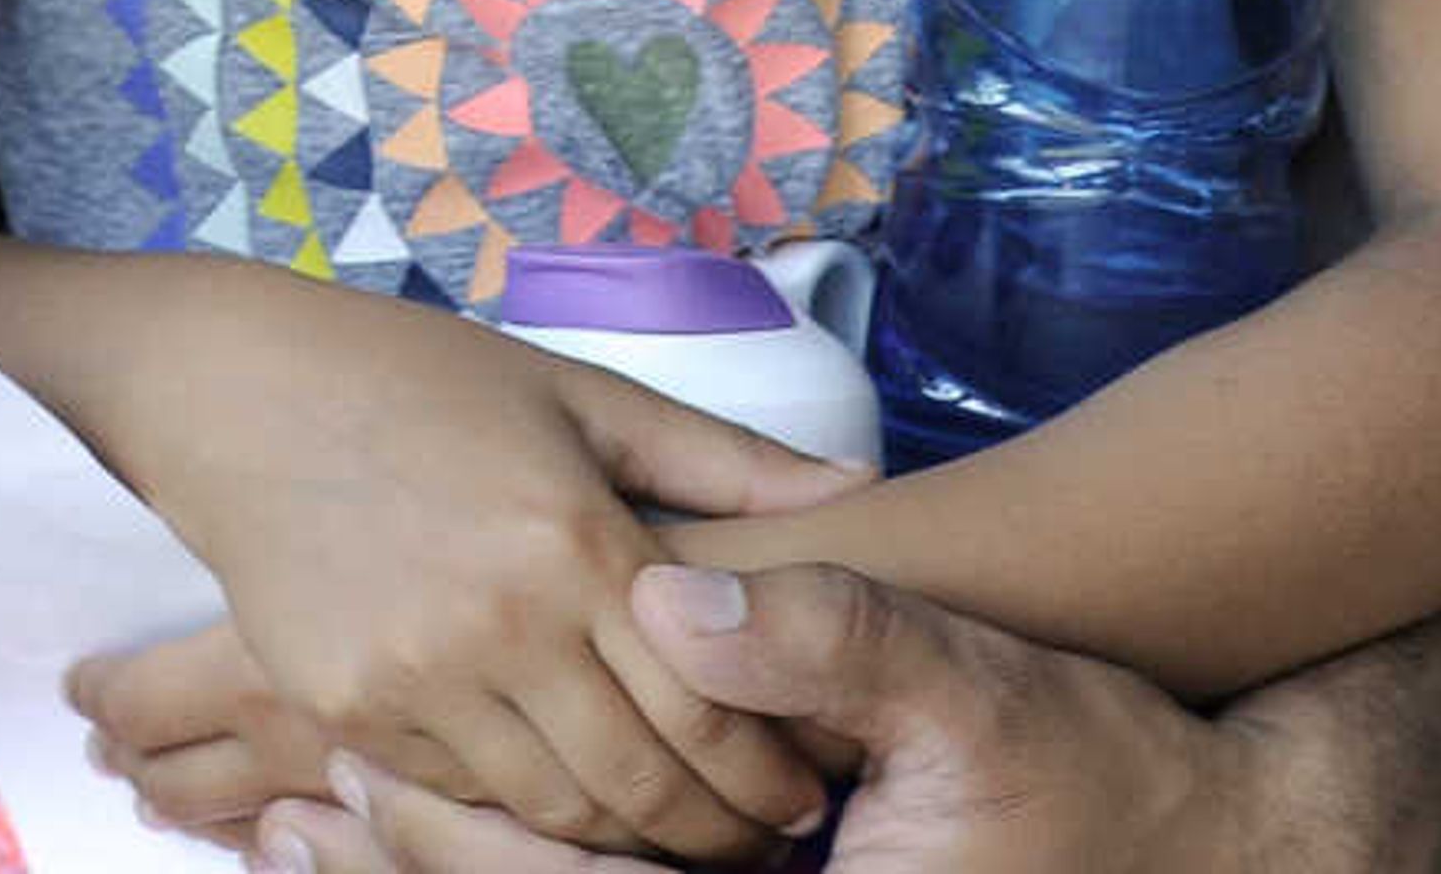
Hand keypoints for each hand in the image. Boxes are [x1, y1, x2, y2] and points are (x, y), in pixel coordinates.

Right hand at [90, 305, 840, 862]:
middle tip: (759, 842)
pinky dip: (520, 810)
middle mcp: (504, 619)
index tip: (809, 786)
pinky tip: (556, 795)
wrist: (231, 386)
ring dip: (626, 838)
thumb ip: (717, 457)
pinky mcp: (349, 707)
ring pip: (558, 813)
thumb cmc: (412, 374)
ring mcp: (420, 675)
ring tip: (669, 831)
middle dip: (721, 835)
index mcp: (573, 535)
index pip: (714, 704)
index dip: (774, 771)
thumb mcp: (571, 391)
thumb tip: (859, 487)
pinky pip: (464, 794)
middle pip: (647, 787)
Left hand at [250, 558, 1324, 873]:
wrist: (1188, 853)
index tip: (313, 781)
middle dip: (397, 865)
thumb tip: (677, 594)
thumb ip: (829, 631)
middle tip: (253, 805)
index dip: (439, 840)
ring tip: (268, 811)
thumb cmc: (1078, 767)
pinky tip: (387, 800)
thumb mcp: (966, 687)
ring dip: (411, 865)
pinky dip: (487, 853)